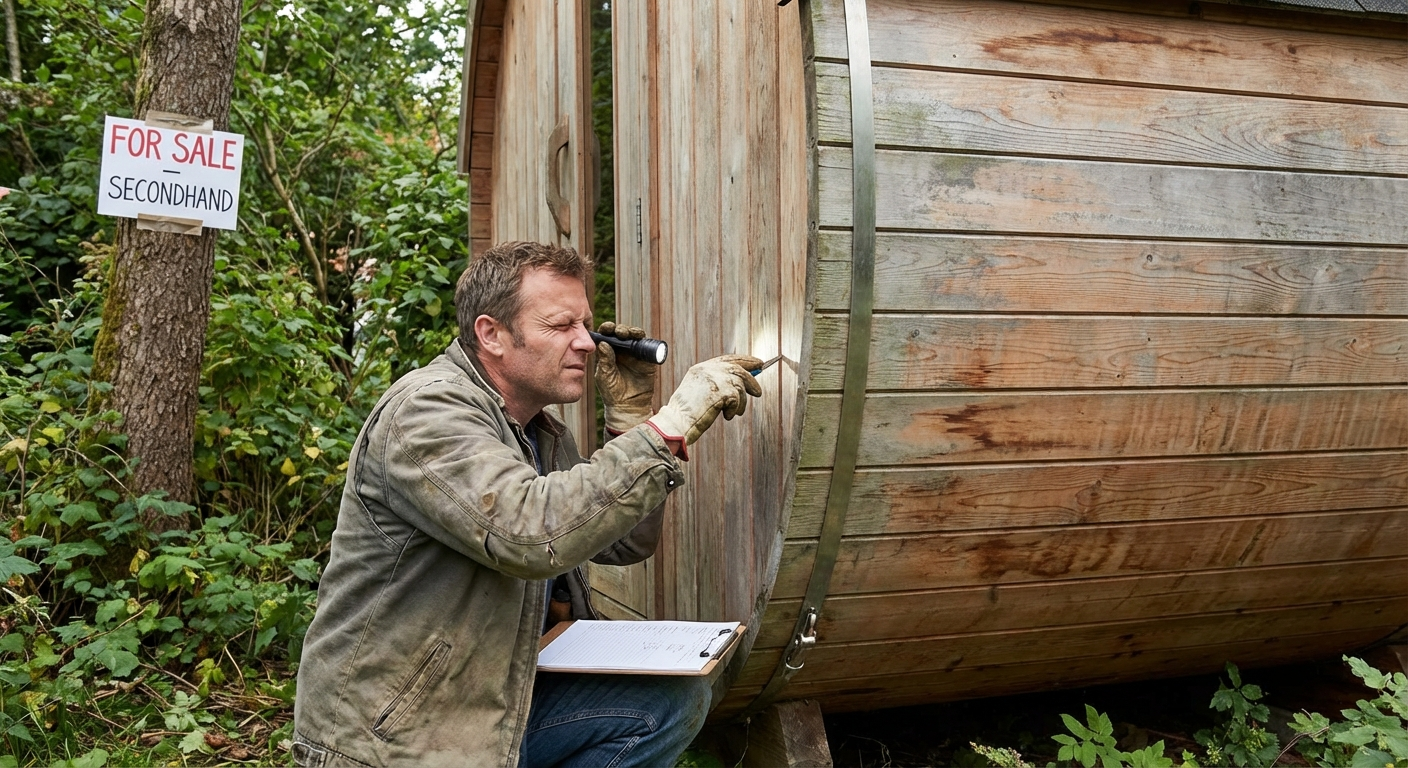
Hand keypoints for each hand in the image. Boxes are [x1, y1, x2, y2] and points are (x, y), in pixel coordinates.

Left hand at [595, 322, 657, 431]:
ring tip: (628, 333)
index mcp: (608, 352)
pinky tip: (640, 337)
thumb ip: (605, 360)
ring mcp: (635, 354)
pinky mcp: (647, 360)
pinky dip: (644, 339)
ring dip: (632, 331)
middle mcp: (621, 351)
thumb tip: (603, 343)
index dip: (606, 329)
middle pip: (621, 334)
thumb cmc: (612, 392)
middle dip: (620, 329)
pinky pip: (647, 346)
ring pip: (634, 337)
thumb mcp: (605, 375)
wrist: (627, 406)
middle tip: (618, 331)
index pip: (607, 336)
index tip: (606, 328)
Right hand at [647, 354, 763, 445]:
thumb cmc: (686, 413)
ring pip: (740, 385)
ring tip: (737, 412)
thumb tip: (740, 383)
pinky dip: (735, 409)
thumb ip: (716, 384)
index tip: (757, 364)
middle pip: (737, 368)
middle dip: (752, 378)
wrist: (677, 421)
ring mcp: (715, 379)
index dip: (744, 360)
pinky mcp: (722, 391)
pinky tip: (727, 416)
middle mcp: (708, 370)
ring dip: (742, 401)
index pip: (727, 359)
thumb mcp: (700, 392)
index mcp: (701, 368)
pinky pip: (737, 398)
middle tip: (758, 391)